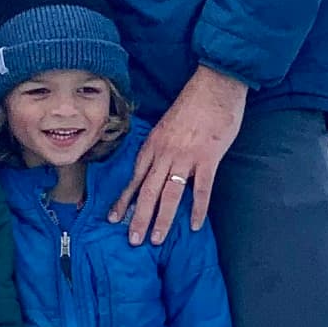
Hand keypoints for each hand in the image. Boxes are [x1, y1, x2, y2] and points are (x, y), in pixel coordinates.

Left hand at [110, 66, 246, 243]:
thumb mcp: (167, 124)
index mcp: (153, 145)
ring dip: (162, 219)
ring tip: (156, 239)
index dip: (124, 200)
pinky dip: (198, 209)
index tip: (113, 217)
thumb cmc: (193, 103)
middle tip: (132, 240)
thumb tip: (160, 164)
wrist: (214, 86)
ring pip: (170, 194)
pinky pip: (202, 189)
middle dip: (138, 218)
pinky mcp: (208, 159)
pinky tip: (195, 225)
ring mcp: (186, 157)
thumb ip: (162, 145)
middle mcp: (165, 154)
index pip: (135, 178)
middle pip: (147, 191)